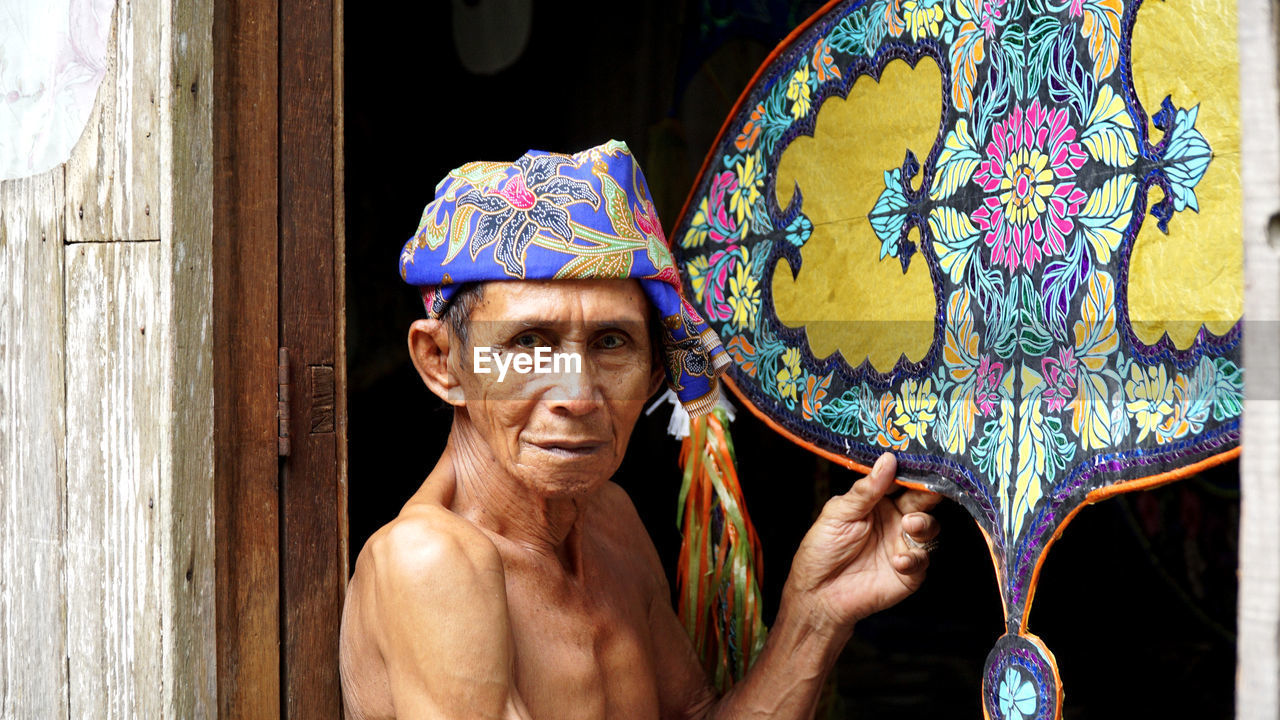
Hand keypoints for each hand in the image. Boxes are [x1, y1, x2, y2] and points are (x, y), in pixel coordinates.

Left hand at [780, 452, 940, 635]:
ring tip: (910, 525)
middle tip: (929, 490)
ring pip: (929, 528)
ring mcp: (903, 545)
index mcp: (878, 502)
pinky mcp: (909, 572)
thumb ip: (865, 490)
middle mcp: (895, 521)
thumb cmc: (822, 550)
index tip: (920, 461)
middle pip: (922, 502)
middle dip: (928, 494)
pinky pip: (921, 561)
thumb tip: (888, 460)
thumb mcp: (838, 513)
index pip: (900, 482)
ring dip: (924, 524)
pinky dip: (914, 559)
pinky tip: (898, 561)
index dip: (911, 471)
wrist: (818, 594)